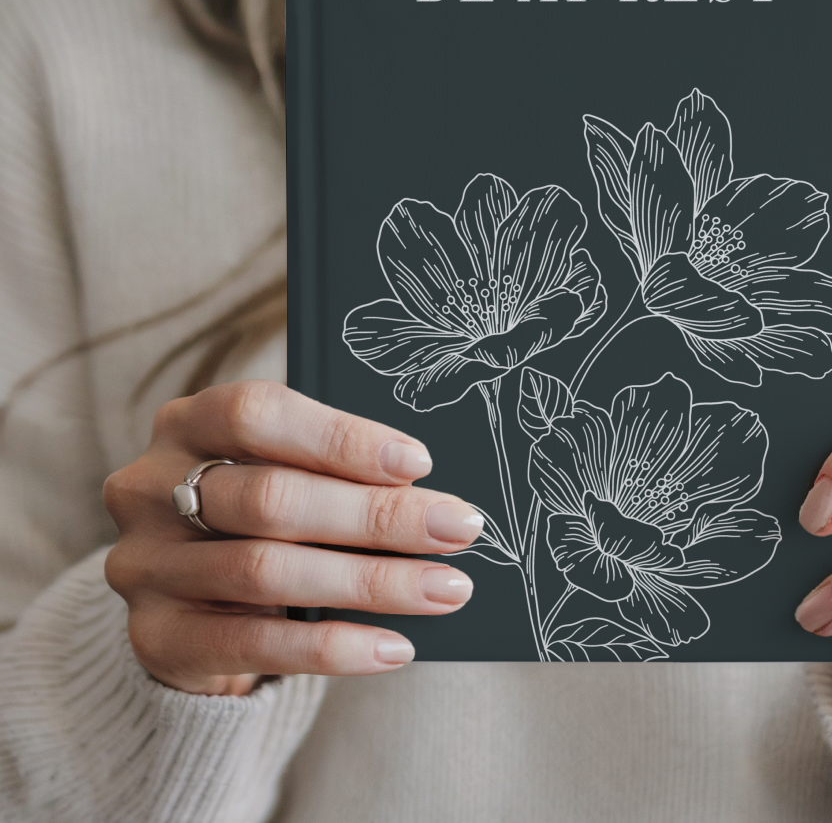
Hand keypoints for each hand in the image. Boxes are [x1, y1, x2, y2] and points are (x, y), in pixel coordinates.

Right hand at [103, 380, 481, 695]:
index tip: (420, 463)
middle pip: (272, 498)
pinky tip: (393, 647)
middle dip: (378, 515)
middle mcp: (150, 488)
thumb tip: (429, 490)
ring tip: (445, 588)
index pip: (260, 414)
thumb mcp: (281, 469)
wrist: (189, 600)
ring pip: (268, 571)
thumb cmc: (259, 512)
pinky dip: (334, 647)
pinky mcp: (155, 638)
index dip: (342, 438)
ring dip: (372, 581)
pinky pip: (254, 646)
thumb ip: (331, 467)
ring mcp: (144, 566)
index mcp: (188, 423)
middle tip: (457, 529)